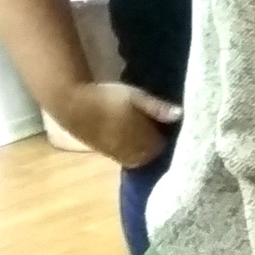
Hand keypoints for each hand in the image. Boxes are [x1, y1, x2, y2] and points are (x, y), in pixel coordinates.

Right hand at [49, 82, 180, 168]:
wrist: (73, 106)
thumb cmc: (107, 97)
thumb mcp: (135, 96)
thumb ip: (157, 108)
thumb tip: (180, 115)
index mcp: (145, 141)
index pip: (165, 145)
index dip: (167, 133)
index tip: (167, 122)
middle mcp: (135, 154)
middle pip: (154, 154)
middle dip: (156, 143)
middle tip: (157, 126)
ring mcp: (121, 157)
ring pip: (141, 158)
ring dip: (144, 148)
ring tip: (142, 131)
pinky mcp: (109, 156)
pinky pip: (128, 158)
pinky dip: (132, 151)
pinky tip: (130, 138)